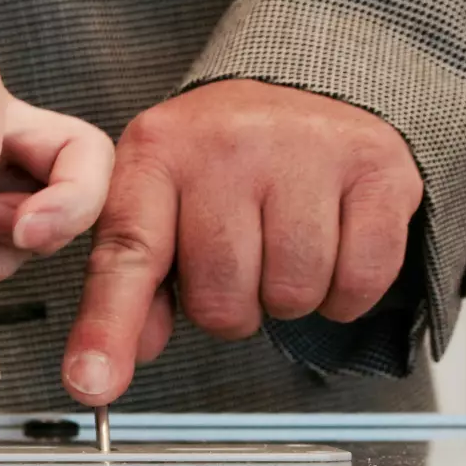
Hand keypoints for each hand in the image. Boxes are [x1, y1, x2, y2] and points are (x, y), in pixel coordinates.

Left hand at [62, 79, 423, 403]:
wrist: (305, 83)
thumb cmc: (222, 159)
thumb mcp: (157, 201)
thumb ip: (132, 284)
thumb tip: (116, 359)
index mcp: (157, 154)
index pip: (128, 256)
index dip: (107, 328)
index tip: (90, 382)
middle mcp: (226, 145)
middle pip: (221, 299)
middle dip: (230, 307)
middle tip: (239, 262)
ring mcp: (305, 150)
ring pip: (292, 294)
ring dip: (287, 298)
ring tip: (282, 247)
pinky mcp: (375, 167)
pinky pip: (359, 282)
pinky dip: (345, 292)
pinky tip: (331, 249)